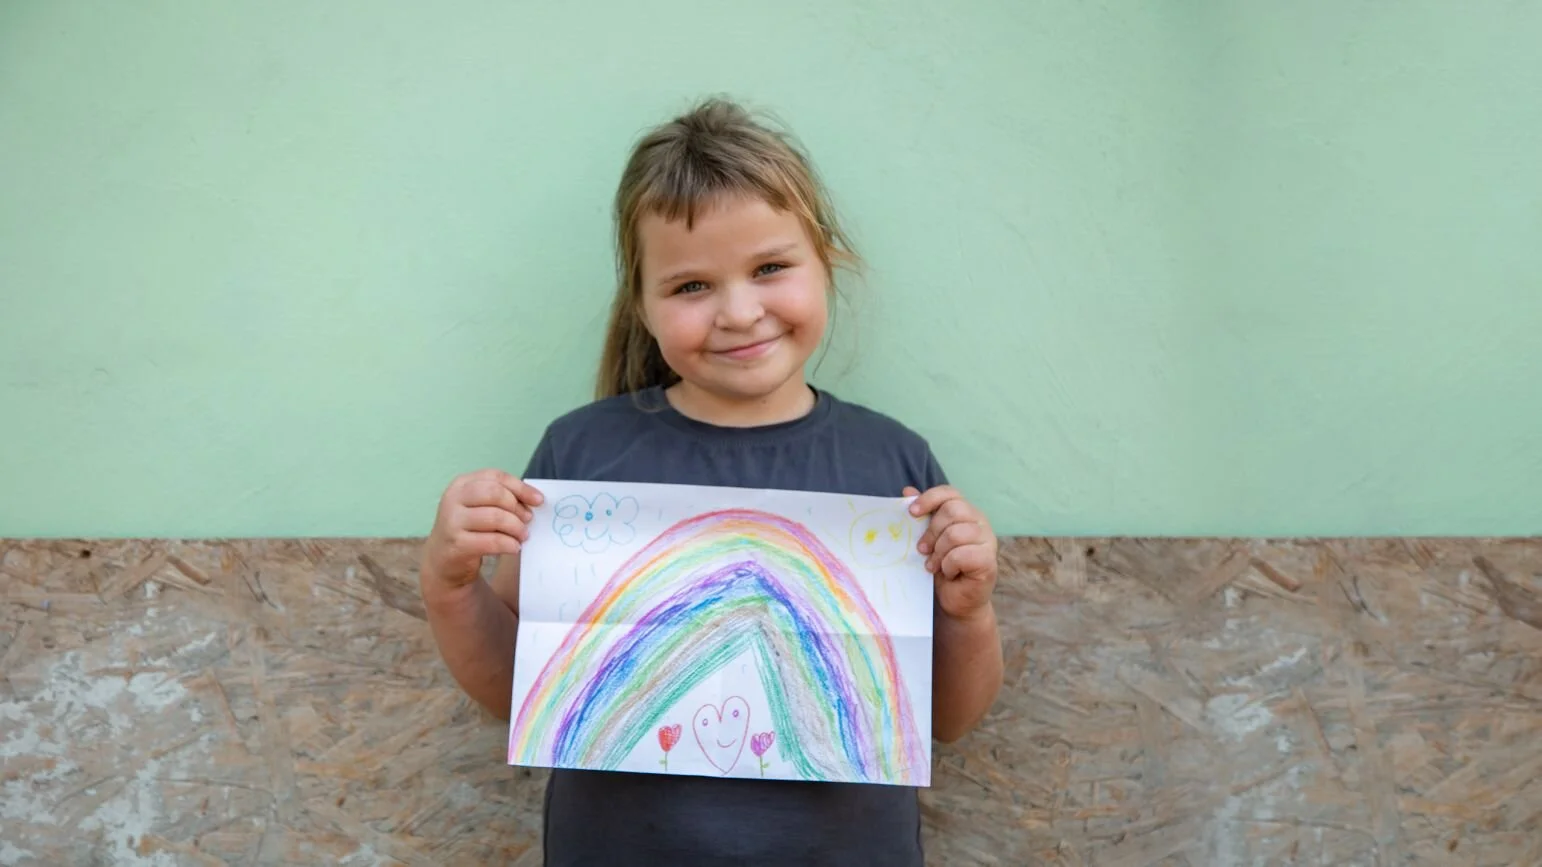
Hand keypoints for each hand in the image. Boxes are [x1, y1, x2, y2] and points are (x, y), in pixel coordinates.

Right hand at [422, 470, 543, 588]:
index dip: (520, 487)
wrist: (443, 560)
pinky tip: (514, 548)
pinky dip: (508, 544)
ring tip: (523, 536)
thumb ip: (502, 499)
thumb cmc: (470, 529)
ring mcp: (452, 521)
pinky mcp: (457, 544)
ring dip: (516, 527)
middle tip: (528, 520)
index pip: (495, 477)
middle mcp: (453, 499)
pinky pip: (491, 541)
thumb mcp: (481, 507)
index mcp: (462, 484)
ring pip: (494, 516)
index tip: (539, 500)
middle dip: (517, 507)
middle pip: (494, 493)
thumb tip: (535, 499)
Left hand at [904, 485, 998, 621]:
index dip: (930, 498)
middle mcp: (980, 522)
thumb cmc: (942, 567)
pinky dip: (949, 565)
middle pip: (952, 511)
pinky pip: (962, 555)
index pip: (950, 493)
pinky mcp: (989, 561)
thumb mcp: (928, 540)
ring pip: (955, 533)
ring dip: (939, 552)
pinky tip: (949, 573)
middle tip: (922, 550)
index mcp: (966, 512)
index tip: (912, 513)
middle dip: (931, 532)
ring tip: (934, 565)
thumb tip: (907, 491)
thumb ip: (922, 516)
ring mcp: (988, 541)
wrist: (955, 600)